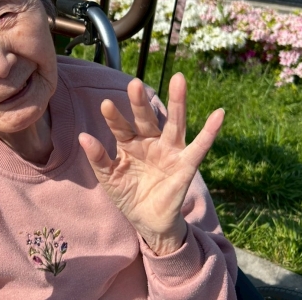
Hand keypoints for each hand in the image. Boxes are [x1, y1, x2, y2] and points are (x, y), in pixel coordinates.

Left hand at [78, 73, 223, 255]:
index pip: (121, 127)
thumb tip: (83, 136)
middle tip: (135, 83)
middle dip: (140, 102)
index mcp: (130, 143)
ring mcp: (169, 151)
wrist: (147, 222)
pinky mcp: (185, 165)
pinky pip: (199, 147)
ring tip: (178, 79)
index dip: (114, 117)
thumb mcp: (108, 178)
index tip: (105, 104)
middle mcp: (151, 142)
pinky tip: (219, 114)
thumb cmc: (128, 194)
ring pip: (174, 123)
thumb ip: (98, 158)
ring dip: (177, 102)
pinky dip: (210, 131)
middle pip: (146, 118)